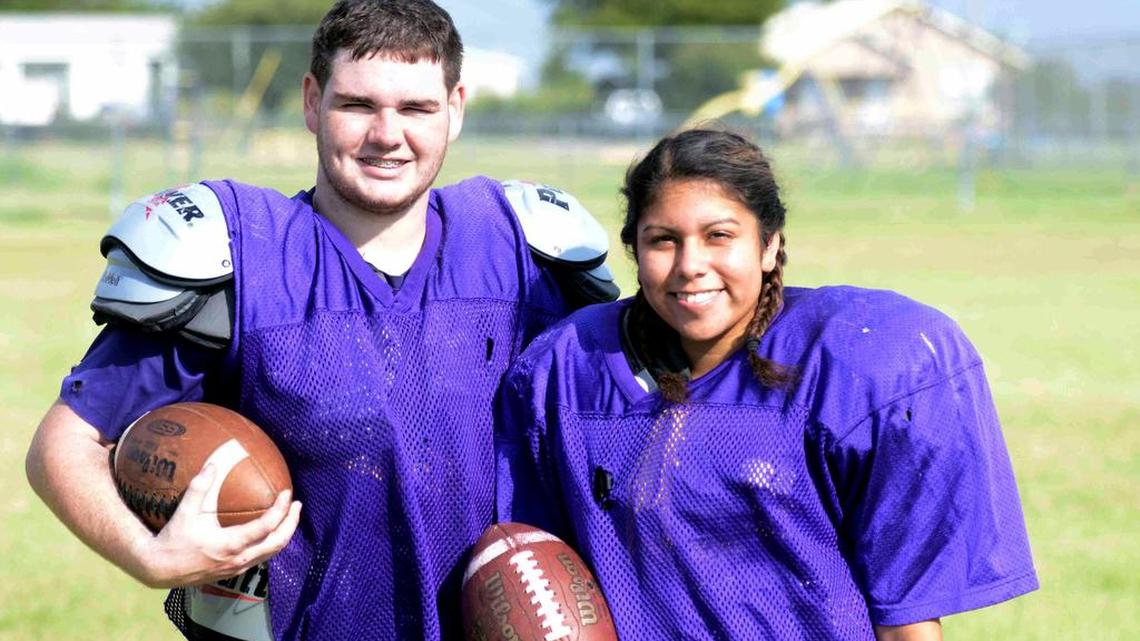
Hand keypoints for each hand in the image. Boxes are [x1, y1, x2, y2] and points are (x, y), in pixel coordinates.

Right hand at [138, 463, 301, 588]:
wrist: (159, 569)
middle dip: (291, 523)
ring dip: (283, 535)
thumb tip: (213, 463)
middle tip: (297, 506)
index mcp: (231, 544)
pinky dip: (270, 544)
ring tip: (289, 518)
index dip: (281, 510)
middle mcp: (239, 559)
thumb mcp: (185, 512)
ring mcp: (237, 568)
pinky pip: (260, 558)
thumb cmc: (173, 540)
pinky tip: (268, 533)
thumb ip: (200, 487)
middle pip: (277, 543)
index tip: (287, 493)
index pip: (267, 526)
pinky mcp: (232, 573)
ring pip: (271, 553)